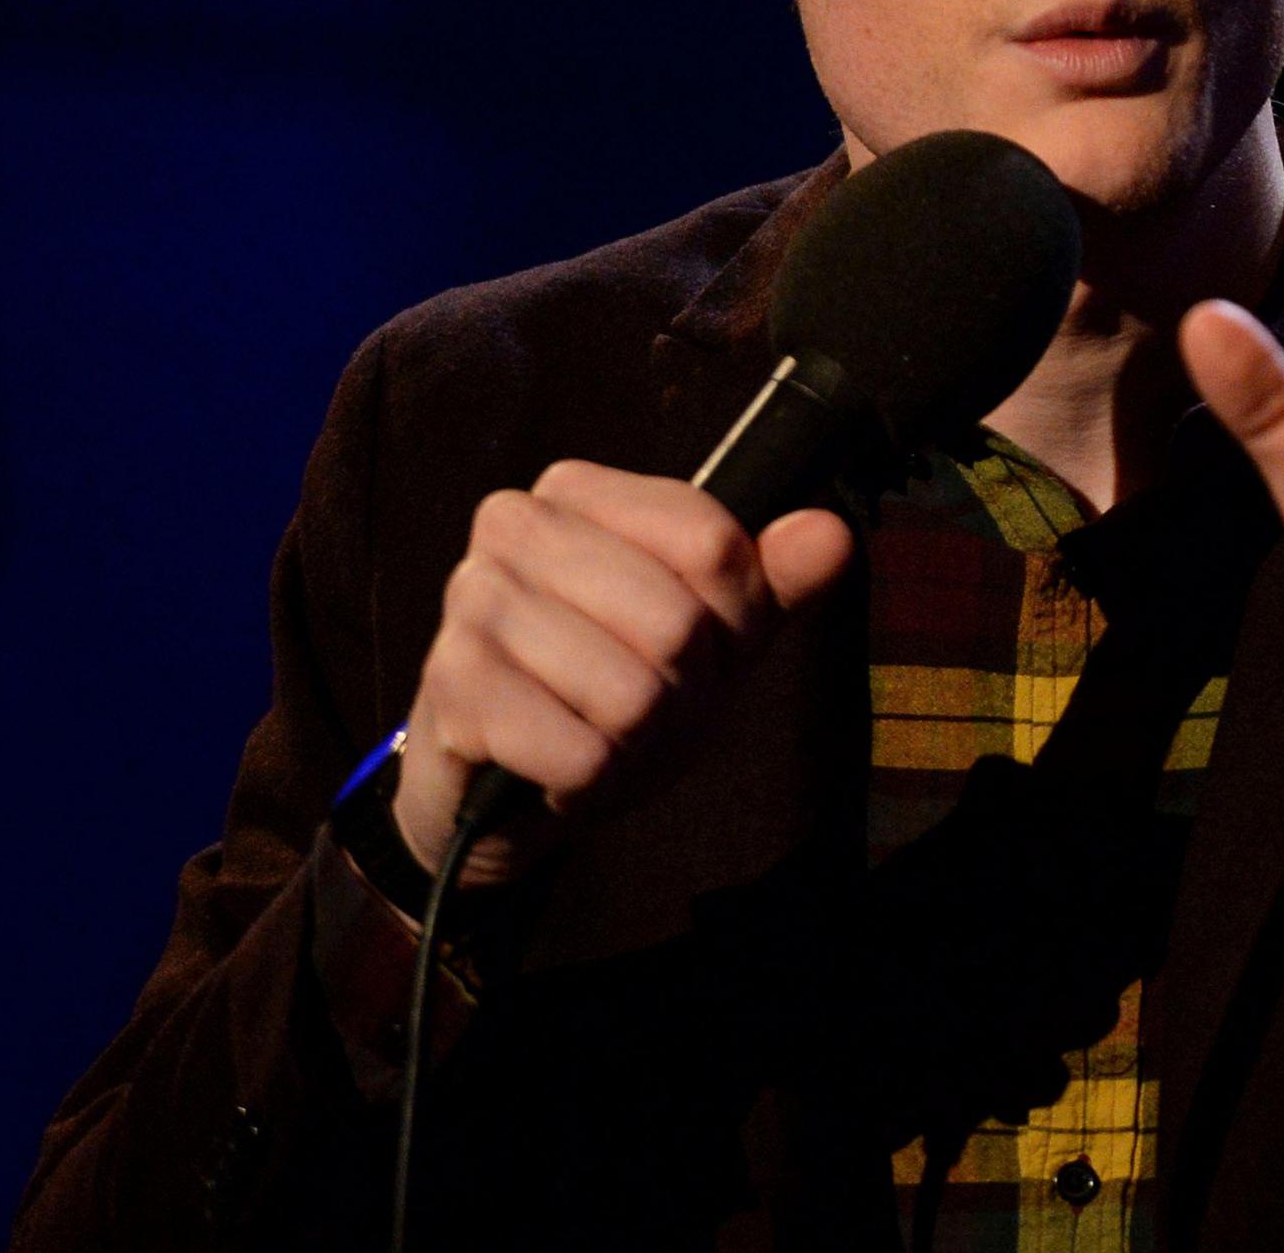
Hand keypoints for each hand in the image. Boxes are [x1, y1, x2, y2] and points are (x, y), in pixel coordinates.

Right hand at [391, 460, 852, 884]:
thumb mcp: (712, 636)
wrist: (503, 791)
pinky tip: (556, 765)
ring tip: (598, 733)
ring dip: (636, 743)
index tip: (698, 648)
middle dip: (683, 693)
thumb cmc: (612, 692)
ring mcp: (472, 602)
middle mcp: (513, 525)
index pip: (715, 544)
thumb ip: (773, 584)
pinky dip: (590, 781)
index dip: (732, 620)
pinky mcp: (452, 686)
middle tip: (644, 707)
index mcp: (576, 491)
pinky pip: (581, 752)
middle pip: (679, 621)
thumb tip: (831, 534)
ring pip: (632, 693)